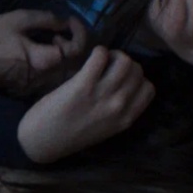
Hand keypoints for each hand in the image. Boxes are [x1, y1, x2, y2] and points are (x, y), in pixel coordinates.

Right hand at [0, 10, 87, 97]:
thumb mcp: (21, 18)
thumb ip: (47, 19)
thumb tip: (65, 22)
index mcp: (42, 61)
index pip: (74, 51)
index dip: (78, 33)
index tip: (70, 21)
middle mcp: (40, 78)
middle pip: (69, 66)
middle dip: (71, 47)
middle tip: (59, 32)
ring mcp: (30, 87)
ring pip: (58, 75)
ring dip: (60, 58)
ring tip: (50, 42)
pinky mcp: (21, 89)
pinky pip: (44, 80)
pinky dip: (48, 67)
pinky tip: (38, 55)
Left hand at [16, 46, 155, 163]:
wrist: (43, 141)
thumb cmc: (71, 133)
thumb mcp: (105, 127)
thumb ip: (118, 110)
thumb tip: (123, 83)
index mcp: (126, 120)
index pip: (149, 89)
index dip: (137, 78)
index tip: (122, 77)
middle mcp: (118, 107)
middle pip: (137, 71)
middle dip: (125, 63)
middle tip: (109, 66)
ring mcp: (101, 96)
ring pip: (125, 61)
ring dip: (113, 55)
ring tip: (101, 61)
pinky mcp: (82, 85)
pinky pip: (101, 56)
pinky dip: (99, 52)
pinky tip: (90, 58)